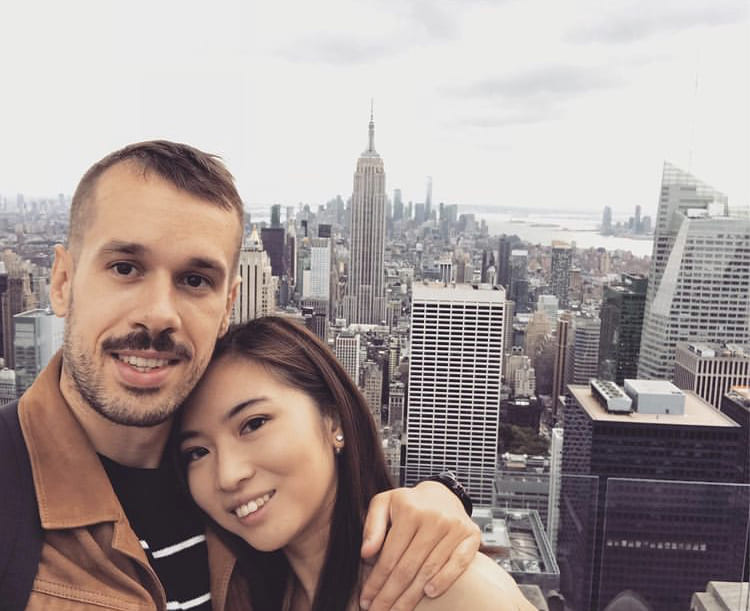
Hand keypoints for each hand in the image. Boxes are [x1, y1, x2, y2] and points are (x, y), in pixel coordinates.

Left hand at [359, 481, 479, 609]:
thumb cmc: (409, 503)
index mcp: (409, 510)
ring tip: (398, 610)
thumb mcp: (384, 504)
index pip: (390, 555)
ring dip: (412, 596)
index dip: (376, 581)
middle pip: (408, 567)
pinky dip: (445, 580)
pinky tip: (429, 594)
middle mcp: (434, 518)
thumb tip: (366, 553)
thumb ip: (372, 526)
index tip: (366, 599)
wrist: (442, 493)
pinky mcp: (471, 536)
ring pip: (429, 570)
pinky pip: (458, 563)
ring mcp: (454, 527)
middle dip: (390, 595)